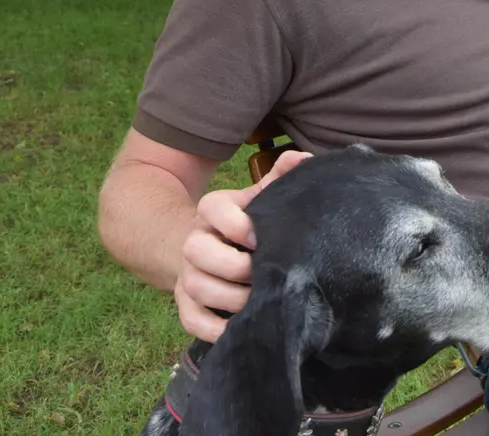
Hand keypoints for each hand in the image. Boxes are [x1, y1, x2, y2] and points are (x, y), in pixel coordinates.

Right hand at [175, 149, 311, 341]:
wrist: (213, 248)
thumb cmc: (248, 223)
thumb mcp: (261, 197)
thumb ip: (281, 177)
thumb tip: (303, 159)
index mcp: (212, 210)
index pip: (212, 208)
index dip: (236, 224)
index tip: (260, 238)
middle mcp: (194, 240)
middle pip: (196, 251)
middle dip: (233, 266)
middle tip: (262, 275)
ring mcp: (188, 274)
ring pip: (196, 287)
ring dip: (230, 299)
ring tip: (260, 302)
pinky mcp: (186, 304)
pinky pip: (191, 321)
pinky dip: (215, 329)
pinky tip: (241, 328)